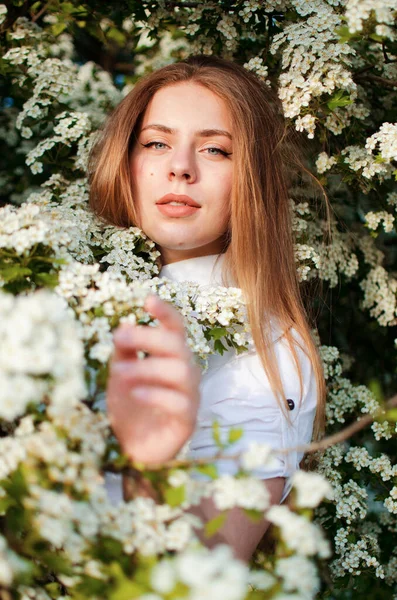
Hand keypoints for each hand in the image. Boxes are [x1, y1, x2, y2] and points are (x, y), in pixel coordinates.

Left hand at [107, 294, 200, 465]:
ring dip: (147, 367)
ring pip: (180, 371)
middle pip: (177, 345)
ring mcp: (190, 396)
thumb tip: (124, 324)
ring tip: (119, 372)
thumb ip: (124, 351)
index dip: (166, 313)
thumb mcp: (121, 374)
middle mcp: (186, 372)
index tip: (147, 300)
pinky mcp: (188, 421)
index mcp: (171, 357)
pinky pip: (179, 402)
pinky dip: (156, 394)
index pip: (176, 328)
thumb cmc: (131, 406)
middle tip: (119, 339)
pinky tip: (136, 393)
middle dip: (148, 338)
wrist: (133, 447)